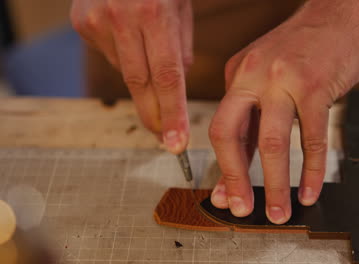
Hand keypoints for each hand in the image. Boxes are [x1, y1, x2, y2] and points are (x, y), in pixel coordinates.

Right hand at [71, 0, 192, 153]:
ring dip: (142, 77)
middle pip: (140, 85)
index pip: (167, 77)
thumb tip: (174, 87)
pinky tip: (129, 37)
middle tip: (165, 138)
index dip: (173, 114)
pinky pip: (110, 56)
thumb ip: (180, 48)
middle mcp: (121, 18)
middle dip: (155, 117)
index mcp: (153, 13)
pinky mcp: (82, 24)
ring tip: (149, 52)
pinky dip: (124, 56)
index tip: (176, 142)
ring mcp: (97, 21)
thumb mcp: (182, 7)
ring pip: (124, 72)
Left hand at [208, 0, 358, 223]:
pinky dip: (311, 170)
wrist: (346, 13)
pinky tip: (309, 190)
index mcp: (238, 74)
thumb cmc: (309, 47)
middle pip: (229, 134)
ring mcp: (283, 80)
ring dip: (275, 185)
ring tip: (280, 212)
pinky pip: (312, 139)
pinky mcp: (315, 87)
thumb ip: (257, 116)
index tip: (225, 195)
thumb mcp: (269, 74)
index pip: (223, 129)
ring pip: (273, 144)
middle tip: (241, 209)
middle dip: (234, 178)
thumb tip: (246, 160)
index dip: (224, 167)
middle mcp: (253, 75)